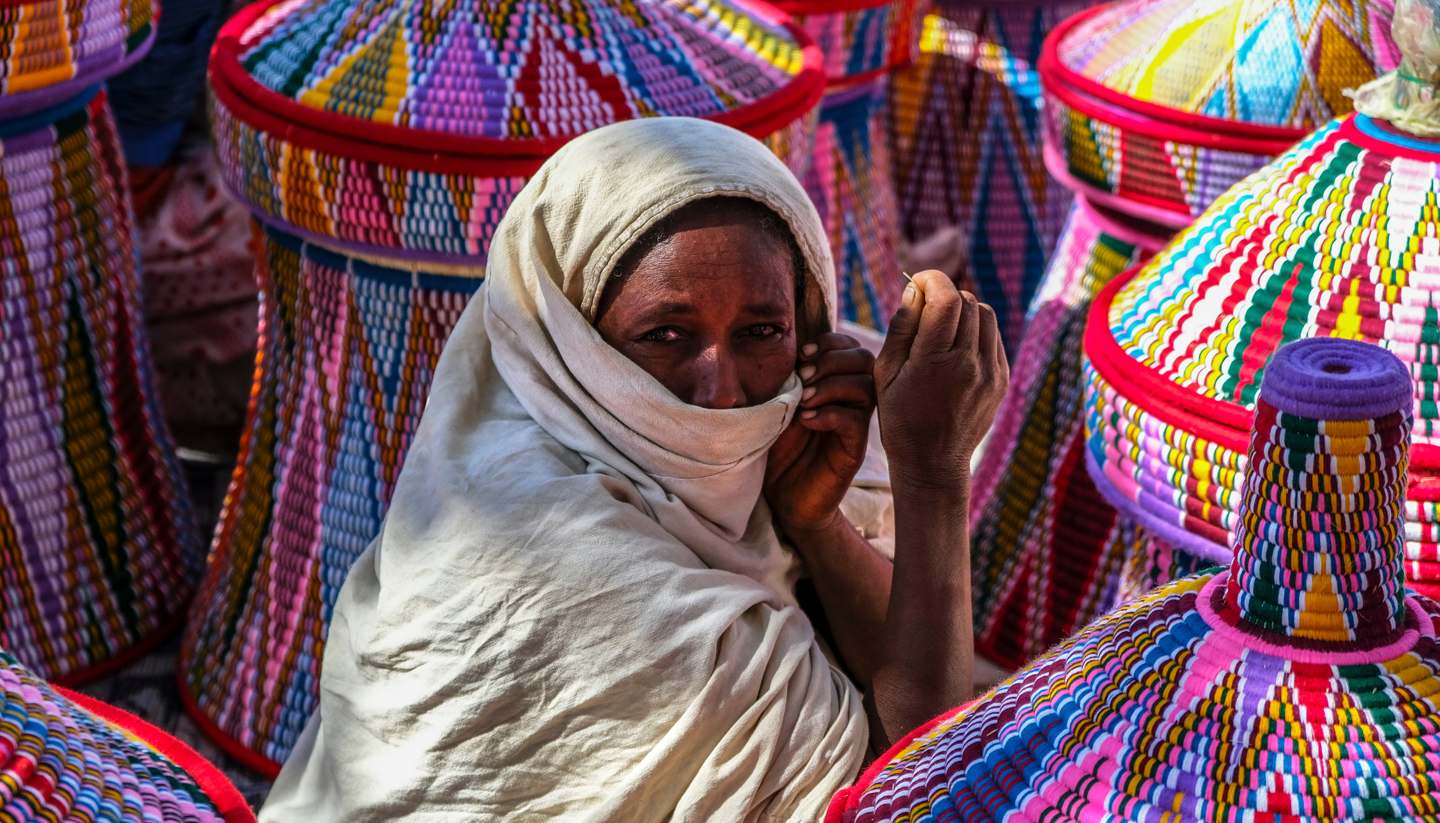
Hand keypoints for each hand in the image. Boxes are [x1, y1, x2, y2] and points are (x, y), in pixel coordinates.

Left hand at [765, 333, 876, 536]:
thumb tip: (788, 347)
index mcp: (834, 383)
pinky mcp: (853, 450)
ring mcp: (854, 424)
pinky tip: (807, 421)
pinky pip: (856, 421)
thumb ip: (787, 377)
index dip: (829, 342)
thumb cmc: (777, 446)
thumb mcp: (777, 404)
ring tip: (803, 400)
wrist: (781, 495)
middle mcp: (850, 400)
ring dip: (831, 386)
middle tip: (803, 377)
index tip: (801, 355)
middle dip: (832, 360)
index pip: (849, 346)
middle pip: (865, 360)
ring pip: (866, 387)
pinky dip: (830, 414)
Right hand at [874, 271, 1007, 491]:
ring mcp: (990, 373)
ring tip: (941, 326)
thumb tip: (914, 290)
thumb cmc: (899, 417)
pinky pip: (993, 337)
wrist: (932, 462)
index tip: (916, 282)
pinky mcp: (1001, 380)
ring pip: (984, 314)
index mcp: (934, 362)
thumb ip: (901, 327)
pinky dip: (975, 331)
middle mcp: (968, 364)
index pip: (946, 299)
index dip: (931, 280)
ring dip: (962, 310)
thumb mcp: (885, 373)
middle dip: (943, 295)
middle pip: (966, 301)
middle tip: (924, 306)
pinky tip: (956, 346)